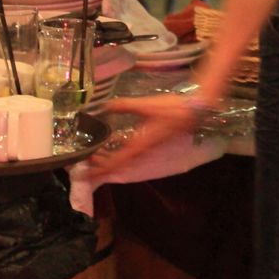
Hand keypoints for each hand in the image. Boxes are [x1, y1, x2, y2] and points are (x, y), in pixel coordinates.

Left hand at [86, 93, 208, 176]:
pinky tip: (116, 145)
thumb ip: (124, 106)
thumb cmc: (170, 109)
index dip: (100, 168)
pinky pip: (132, 153)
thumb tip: (104, 106)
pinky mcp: (153, 143)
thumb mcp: (145, 105)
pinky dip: (120, 152)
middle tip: (85, 165)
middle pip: (119, 163)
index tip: (86, 173)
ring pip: (126, 159)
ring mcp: (149, 148)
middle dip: (102, 165)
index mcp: (139, 145)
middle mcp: (143, 151)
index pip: (116, 161)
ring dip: (111, 159)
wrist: (194, 110)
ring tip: (96, 156)